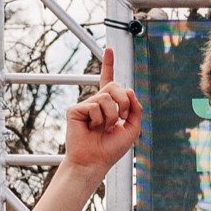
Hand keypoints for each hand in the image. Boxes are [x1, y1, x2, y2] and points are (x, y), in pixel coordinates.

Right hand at [64, 48, 141, 175]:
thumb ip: (136, 110)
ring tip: (103, 128)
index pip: (108, 81)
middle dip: (123, 103)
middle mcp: (96, 102)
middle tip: (120, 119)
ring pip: (106, 97)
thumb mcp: (132, 129)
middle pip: (115, 86)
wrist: (94, 161)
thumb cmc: (111, 149)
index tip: (109, 49)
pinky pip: (94, 106)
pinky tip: (92, 129)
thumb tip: (130, 89)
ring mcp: (85, 105)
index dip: (108, 65)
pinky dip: (99, 120)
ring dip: (111, 116)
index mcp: (109, 105)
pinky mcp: (75, 110)